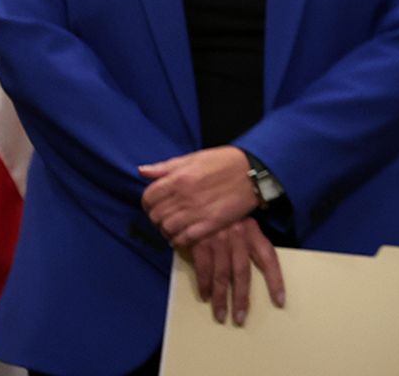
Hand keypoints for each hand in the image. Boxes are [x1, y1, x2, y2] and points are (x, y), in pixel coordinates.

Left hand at [140, 146, 257, 246]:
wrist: (255, 172)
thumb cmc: (225, 162)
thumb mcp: (195, 158)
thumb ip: (167, 167)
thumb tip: (142, 170)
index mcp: (179, 178)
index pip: (148, 197)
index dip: (148, 203)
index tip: (155, 204)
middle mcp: (184, 196)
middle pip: (156, 215)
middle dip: (157, 216)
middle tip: (166, 215)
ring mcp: (197, 212)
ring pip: (167, 229)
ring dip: (167, 229)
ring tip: (174, 226)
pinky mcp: (210, 224)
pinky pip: (184, 239)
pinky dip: (179, 239)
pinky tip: (183, 235)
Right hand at [182, 217, 284, 326]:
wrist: (200, 190)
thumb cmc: (226, 208)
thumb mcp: (243, 218)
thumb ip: (249, 239)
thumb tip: (257, 264)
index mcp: (253, 231)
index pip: (269, 259)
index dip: (275, 280)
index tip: (280, 301)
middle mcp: (238, 237)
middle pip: (243, 273)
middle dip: (242, 298)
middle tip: (241, 318)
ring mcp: (218, 240)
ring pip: (222, 275)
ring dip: (221, 298)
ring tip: (221, 315)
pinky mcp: (200, 241)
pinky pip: (203, 267)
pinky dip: (204, 284)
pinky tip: (205, 296)